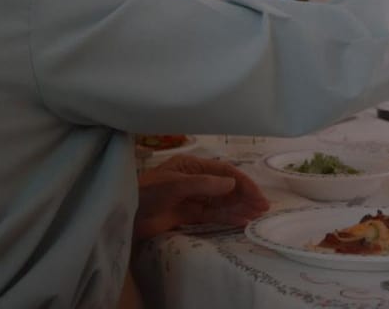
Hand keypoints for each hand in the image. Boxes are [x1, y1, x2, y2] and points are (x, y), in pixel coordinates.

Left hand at [134, 154, 269, 239]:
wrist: (125, 215)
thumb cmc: (147, 193)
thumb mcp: (175, 185)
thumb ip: (205, 184)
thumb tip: (233, 184)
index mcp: (192, 166)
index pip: (224, 172)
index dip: (243, 183)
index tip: (257, 196)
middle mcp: (195, 180)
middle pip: (226, 187)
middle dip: (245, 196)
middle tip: (263, 208)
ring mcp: (192, 198)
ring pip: (221, 202)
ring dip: (239, 207)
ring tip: (256, 215)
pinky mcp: (187, 214)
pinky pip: (211, 215)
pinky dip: (226, 217)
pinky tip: (241, 221)